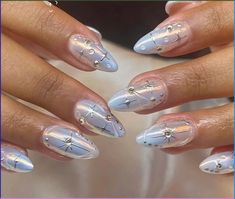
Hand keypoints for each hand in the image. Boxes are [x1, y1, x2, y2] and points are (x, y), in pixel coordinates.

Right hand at [1, 1, 124, 172]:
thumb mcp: (14, 23)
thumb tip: (94, 38)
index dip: (76, 43)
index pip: (40, 19)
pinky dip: (1, 149)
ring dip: (42, 132)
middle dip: (68, 100)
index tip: (108, 64)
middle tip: (105, 123)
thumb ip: (45, 32)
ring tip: (82, 148)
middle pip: (28, 74)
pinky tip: (26, 162)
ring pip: (1, 110)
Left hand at [108, 1, 233, 174]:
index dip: (187, 30)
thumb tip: (173, 8)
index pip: (224, 18)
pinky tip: (205, 164)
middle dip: (176, 86)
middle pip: (225, 73)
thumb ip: (209, 17)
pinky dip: (232, 158)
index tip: (143, 46)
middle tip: (129, 99)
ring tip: (152, 137)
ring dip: (195, 129)